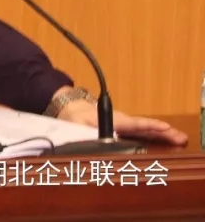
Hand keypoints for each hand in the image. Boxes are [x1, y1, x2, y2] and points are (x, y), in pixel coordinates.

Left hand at [56, 99, 188, 145]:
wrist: (72, 110)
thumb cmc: (75, 118)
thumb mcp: (77, 125)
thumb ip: (87, 134)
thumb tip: (97, 142)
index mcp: (111, 120)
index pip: (132, 124)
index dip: (147, 126)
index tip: (163, 127)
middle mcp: (121, 122)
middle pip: (144, 127)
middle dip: (162, 132)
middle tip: (179, 137)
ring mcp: (125, 125)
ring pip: (146, 129)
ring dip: (162, 134)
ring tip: (179, 138)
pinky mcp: (125, 129)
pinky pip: (143, 132)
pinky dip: (155, 134)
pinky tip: (167, 138)